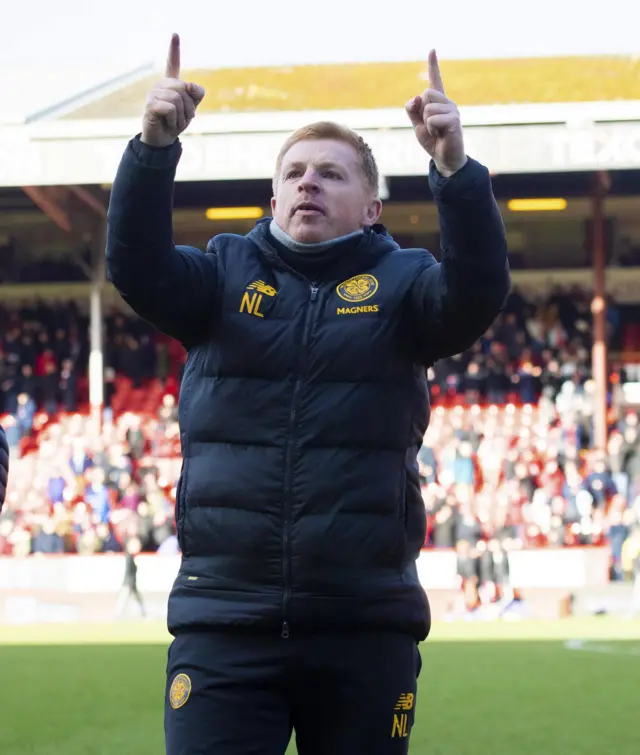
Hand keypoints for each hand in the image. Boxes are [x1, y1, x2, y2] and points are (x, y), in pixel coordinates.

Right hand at [141, 33, 204, 147]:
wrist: (163, 140)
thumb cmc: (176, 123)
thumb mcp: (191, 108)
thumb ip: (196, 94)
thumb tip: (189, 85)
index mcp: (171, 84)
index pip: (173, 64)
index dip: (174, 49)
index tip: (175, 34)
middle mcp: (161, 85)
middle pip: (183, 88)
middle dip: (189, 107)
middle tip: (184, 118)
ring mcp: (154, 94)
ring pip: (178, 99)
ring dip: (182, 116)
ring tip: (175, 122)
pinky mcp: (150, 104)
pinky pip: (171, 108)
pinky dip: (174, 120)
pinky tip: (168, 123)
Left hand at [405, 50, 466, 176]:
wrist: (444, 159)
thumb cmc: (432, 141)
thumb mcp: (417, 125)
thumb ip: (412, 110)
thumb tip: (416, 96)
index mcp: (438, 102)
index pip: (434, 81)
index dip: (433, 66)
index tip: (432, 50)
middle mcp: (447, 102)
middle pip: (425, 94)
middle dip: (422, 111)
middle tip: (430, 126)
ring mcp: (452, 110)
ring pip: (428, 107)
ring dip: (426, 123)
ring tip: (435, 132)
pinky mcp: (454, 120)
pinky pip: (432, 119)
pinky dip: (431, 129)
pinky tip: (439, 135)